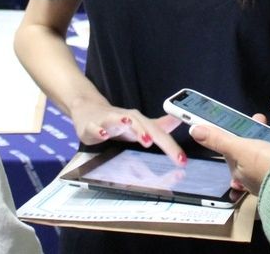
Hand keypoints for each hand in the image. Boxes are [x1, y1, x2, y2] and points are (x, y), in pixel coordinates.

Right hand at [68, 99, 186, 164]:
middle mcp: (125, 118)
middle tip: (151, 142)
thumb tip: (179, 121)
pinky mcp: (91, 125)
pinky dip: (98, 130)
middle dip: (145, 132)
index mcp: (139, 121)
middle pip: (138, 123)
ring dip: (122, 123)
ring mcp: (108, 120)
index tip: (181, 160)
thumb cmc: (117, 121)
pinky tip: (103, 134)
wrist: (89, 110)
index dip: (170, 146)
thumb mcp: (140, 125)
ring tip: (128, 126)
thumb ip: (159, 127)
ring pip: (116, 120)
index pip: (158, 133)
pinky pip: (94, 127)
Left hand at [190, 114, 269, 194]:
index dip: (233, 134)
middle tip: (260, 118)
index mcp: (238, 171)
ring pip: (268, 150)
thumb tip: (194, 130)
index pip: (231, 150)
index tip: (238, 119)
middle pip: (250, 149)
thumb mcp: (240, 149)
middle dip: (254, 132)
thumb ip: (218, 140)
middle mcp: (253, 176)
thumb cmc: (266, 165)